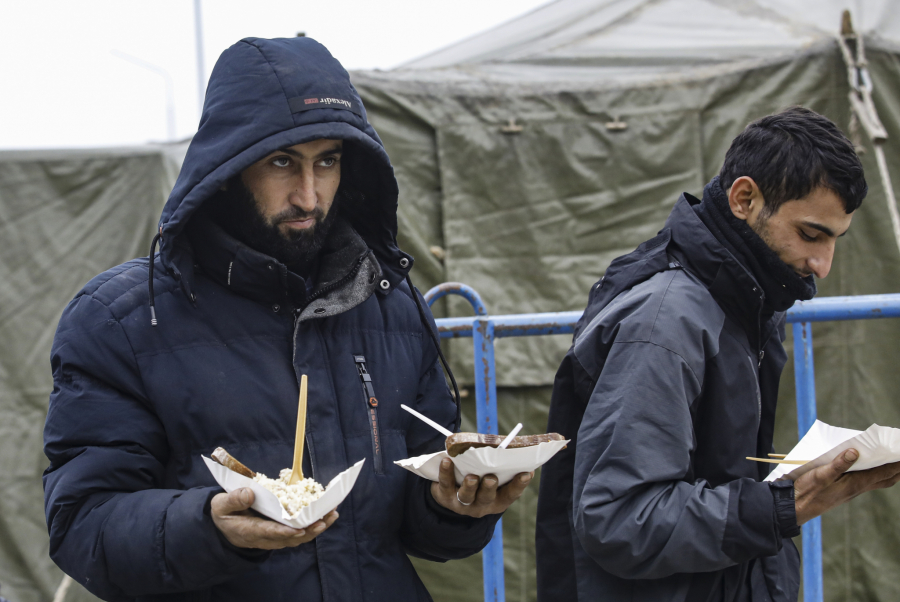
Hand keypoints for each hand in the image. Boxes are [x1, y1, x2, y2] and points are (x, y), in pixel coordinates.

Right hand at [211, 487, 337, 548]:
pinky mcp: (282, 533)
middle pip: (291, 537)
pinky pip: (301, 531)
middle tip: (325, 519)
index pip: (270, 532)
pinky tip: (328, 514)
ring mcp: (275, 537)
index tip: (300, 528)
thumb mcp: (221, 505)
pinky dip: (315, 524)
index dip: (285, 531)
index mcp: (250, 531)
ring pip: (300, 536)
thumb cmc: (224, 514)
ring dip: (317, 526)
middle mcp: (266, 537)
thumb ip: (233, 500)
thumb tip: (249, 493)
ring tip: (332, 515)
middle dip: (309, 529)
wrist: (224, 527)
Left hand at [430, 458, 532, 517]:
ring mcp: (462, 503)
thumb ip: (499, 466)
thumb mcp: (490, 475)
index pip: (510, 494)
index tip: (526, 473)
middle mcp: (481, 505)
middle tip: (491, 478)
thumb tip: (511, 446)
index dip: (519, 485)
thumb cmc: (478, 477)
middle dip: (489, 488)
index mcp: (497, 499)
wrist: (450, 493)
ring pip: (466, 496)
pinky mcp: (445, 496)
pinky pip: (446, 484)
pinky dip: (446, 472)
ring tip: (471, 477)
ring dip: (470, 486)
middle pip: (487, 498)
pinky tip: (447, 461)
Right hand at [794, 449, 899, 524]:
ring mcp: (852, 490)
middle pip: (886, 479)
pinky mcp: (845, 490)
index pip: (883, 472)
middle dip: (898, 469)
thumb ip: (838, 464)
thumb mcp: (821, 475)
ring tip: (894, 461)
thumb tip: (855, 452)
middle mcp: (857, 488)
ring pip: (878, 481)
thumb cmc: (808, 491)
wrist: (797, 507)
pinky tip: (869, 467)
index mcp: (855, 484)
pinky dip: (876, 473)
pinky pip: (867, 481)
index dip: (897, 463)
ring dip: (889, 472)